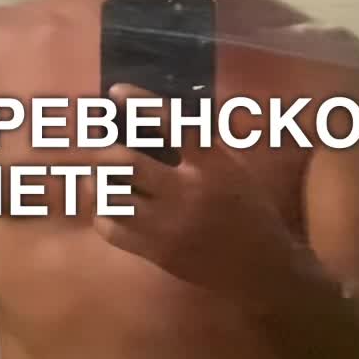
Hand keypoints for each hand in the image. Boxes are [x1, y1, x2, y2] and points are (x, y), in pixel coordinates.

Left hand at [92, 85, 286, 296]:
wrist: (262, 268)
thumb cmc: (249, 209)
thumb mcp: (234, 168)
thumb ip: (200, 146)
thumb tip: (154, 117)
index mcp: (213, 164)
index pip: (171, 122)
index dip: (140, 102)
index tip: (116, 91)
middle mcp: (188, 192)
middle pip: (125, 162)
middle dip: (104, 150)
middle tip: (98, 145)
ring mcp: (170, 225)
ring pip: (111, 197)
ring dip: (97, 183)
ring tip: (96, 176)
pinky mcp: (159, 253)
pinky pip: (112, 230)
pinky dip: (102, 215)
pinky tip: (107, 208)